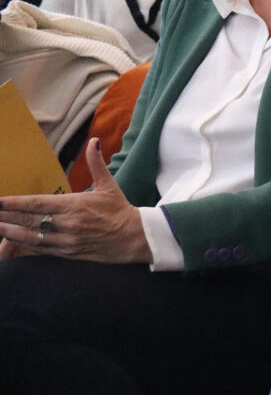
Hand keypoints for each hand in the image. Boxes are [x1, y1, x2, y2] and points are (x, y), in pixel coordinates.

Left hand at [0, 138, 149, 263]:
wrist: (135, 238)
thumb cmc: (120, 210)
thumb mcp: (109, 185)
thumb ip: (97, 163)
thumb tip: (93, 141)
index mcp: (76, 205)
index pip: (38, 203)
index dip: (16, 203)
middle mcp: (68, 224)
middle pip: (29, 220)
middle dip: (6, 217)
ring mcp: (66, 240)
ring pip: (30, 237)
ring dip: (9, 232)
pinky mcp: (67, 253)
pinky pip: (40, 249)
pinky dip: (23, 244)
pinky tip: (10, 241)